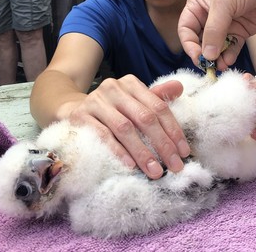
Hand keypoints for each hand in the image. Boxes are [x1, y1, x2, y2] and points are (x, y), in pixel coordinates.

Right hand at [66, 75, 189, 178]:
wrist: (71, 109)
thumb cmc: (111, 109)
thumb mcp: (134, 101)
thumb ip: (156, 97)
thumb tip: (180, 87)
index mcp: (131, 83)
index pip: (158, 107)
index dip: (173, 130)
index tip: (184, 152)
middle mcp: (114, 88)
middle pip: (144, 118)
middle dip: (162, 144)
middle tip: (175, 166)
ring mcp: (96, 101)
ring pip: (125, 128)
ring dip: (142, 152)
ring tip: (155, 171)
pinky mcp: (80, 116)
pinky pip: (103, 135)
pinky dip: (119, 151)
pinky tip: (130, 166)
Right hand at [178, 0, 255, 68]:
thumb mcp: (224, 3)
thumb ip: (214, 30)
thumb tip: (207, 55)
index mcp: (197, 5)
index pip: (186, 29)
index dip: (189, 44)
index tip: (197, 56)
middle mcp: (208, 16)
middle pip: (199, 41)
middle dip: (203, 54)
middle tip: (209, 66)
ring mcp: (225, 25)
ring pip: (215, 47)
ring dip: (216, 58)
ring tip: (220, 66)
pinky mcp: (239, 31)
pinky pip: (230, 48)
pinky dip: (229, 56)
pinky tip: (229, 60)